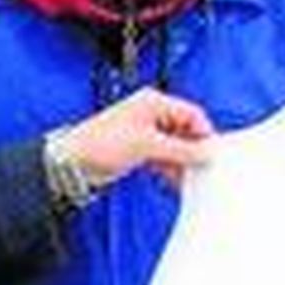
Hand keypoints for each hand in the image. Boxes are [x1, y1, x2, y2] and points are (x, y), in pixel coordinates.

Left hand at [54, 87, 213, 189]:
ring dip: (182, 162)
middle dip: (193, 150)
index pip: (192, 113)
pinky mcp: (140, 149)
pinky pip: (164, 158)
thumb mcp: (147, 145)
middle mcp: (151, 114)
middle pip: (185, 131)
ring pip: (175, 146)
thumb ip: (180, 149)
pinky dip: (170, 169)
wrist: (73, 162)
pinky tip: (174, 182)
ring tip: (187, 178)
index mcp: (154, 102)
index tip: (211, 153)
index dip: (203, 133)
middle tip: (202, 168)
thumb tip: (205, 152)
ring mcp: (146, 133)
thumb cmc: (100, 143)